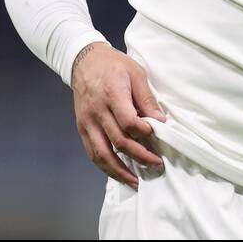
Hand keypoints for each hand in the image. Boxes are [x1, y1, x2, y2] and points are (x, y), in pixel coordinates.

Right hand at [71, 42, 166, 188]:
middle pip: (118, 141)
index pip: (128, 122)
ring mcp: (87, 122)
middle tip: (156, 163)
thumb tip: (160, 121)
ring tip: (136, 181)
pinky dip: (105, 167)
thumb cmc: (114, 65)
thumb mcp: (136, 73)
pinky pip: (92, 152)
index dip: (144, 133)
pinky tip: (118, 173)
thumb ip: (147, 99)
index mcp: (112, 94)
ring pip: (102, 154)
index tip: (157, 135)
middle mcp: (97, 111)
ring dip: (119, 171)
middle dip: (139, 156)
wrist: (85, 61)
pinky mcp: (82, 128)